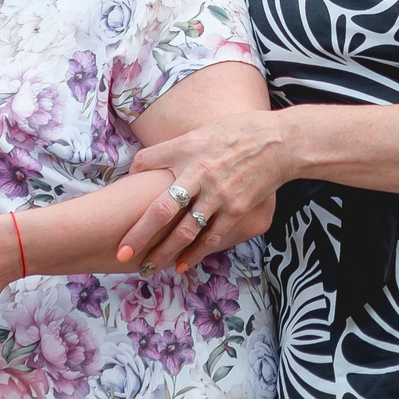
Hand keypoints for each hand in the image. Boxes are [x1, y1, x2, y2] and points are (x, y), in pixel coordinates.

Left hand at [120, 117, 299, 272]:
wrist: (280, 142)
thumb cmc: (240, 131)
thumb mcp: (203, 130)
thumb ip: (175, 147)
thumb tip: (146, 161)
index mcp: (188, 150)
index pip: (148, 162)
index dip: (131, 176)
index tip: (117, 193)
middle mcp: (200, 174)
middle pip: (162, 209)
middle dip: (140, 233)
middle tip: (120, 252)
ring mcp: (219, 195)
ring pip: (186, 231)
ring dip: (164, 252)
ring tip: (147, 268)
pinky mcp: (236, 210)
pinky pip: (212, 238)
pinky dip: (196, 254)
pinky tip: (182, 266)